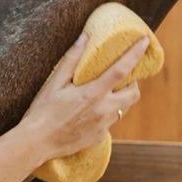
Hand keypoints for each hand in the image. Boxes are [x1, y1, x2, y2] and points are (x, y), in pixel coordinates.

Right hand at [20, 33, 148, 161]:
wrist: (37, 142)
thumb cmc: (42, 111)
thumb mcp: (54, 83)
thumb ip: (71, 60)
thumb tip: (84, 38)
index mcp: (92, 94)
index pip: (121, 70)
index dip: (135, 54)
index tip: (144, 42)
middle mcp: (103, 110)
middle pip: (133, 93)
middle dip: (134, 83)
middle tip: (123, 77)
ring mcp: (103, 126)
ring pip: (123, 109)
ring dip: (120, 98)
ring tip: (106, 93)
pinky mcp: (99, 137)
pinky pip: (110, 122)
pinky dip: (105, 113)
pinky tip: (89, 113)